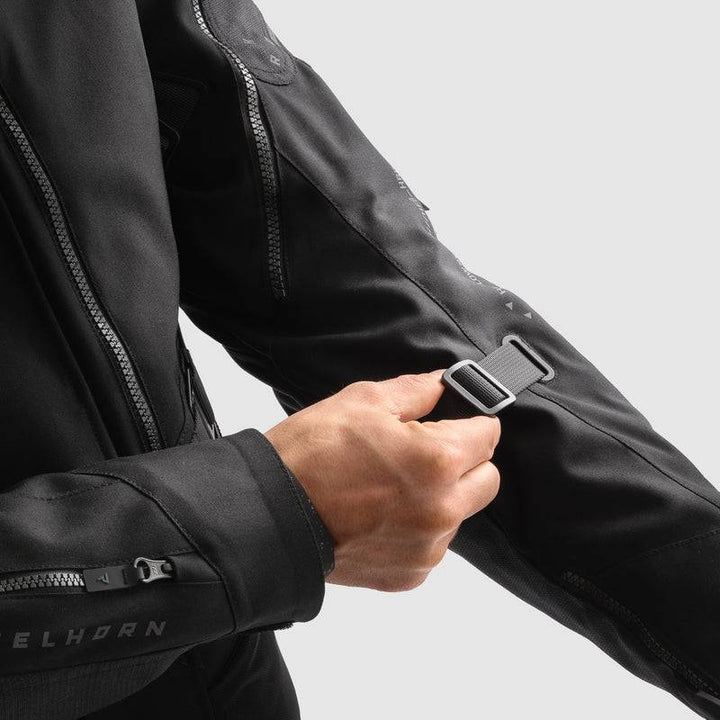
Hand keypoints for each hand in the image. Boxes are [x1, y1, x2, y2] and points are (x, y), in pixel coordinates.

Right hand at [264, 371, 500, 591]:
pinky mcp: (409, 575)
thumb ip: (415, 390)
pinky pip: (432, 544)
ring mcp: (426, 548)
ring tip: (390, 484)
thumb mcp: (362, 402)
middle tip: (425, 450)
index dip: (472, 422)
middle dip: (466, 461)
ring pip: (459, 513)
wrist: (267, 516)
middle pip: (487, 480)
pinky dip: (417, 529)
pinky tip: (381, 514)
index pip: (488, 436)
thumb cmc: (308, 457)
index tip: (458, 419)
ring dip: (440, 497)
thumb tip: (441, 383)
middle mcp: (442, 510)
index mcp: (438, 461)